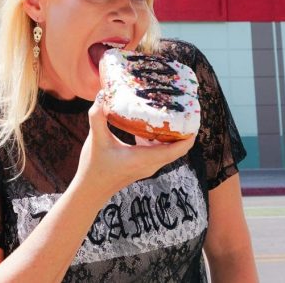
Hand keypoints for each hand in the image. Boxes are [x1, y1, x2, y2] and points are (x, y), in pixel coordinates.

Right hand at [74, 97, 195, 200]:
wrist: (91, 190)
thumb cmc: (94, 167)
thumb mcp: (96, 139)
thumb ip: (98, 116)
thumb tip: (102, 94)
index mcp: (144, 158)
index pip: (178, 149)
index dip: (190, 135)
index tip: (194, 118)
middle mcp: (151, 164)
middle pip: (178, 149)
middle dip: (185, 131)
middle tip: (186, 110)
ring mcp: (148, 167)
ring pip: (170, 151)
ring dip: (174, 135)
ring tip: (172, 114)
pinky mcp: (144, 166)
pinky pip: (161, 152)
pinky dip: (162, 140)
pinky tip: (150, 126)